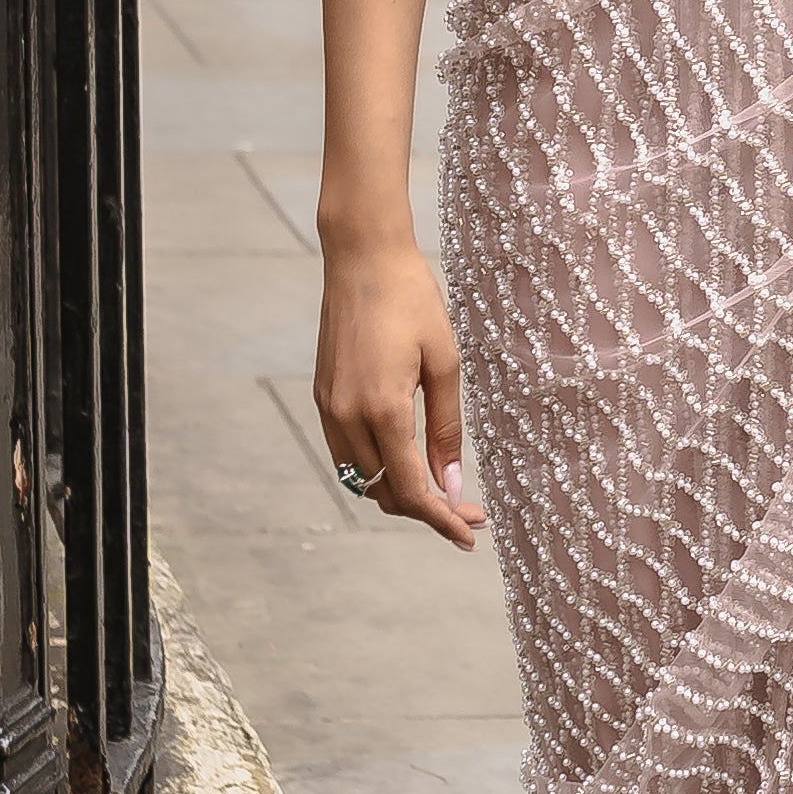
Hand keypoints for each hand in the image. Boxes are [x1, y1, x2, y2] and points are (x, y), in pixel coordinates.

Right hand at [314, 234, 484, 548]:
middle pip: (384, 492)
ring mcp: (328, 408)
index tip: (470, 536)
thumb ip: (446, 428)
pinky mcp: (322, 397)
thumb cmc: (411, 300)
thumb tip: (452, 484)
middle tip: (468, 512)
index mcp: (382, 409)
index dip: (441, 519)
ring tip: (443, 492)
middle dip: (426, 511)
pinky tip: (409, 462)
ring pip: (362, 479)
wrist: (361, 257)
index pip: (411, 488)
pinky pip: (347, 454)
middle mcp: (346, 416)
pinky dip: (378, 469)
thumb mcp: (444, 362)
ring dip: (400, 492)